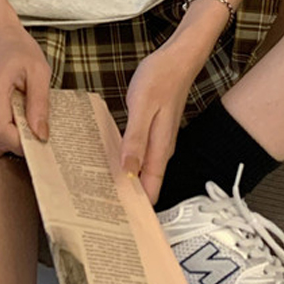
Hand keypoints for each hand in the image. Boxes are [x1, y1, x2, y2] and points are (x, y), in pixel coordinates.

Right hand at [0, 23, 50, 157]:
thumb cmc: (18, 50)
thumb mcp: (39, 70)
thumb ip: (40, 104)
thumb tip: (40, 135)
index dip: (19, 143)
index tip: (37, 138)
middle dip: (16, 142)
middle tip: (31, 127)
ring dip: (5, 141)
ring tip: (18, 119)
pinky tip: (7, 123)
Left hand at [120, 43, 202, 205]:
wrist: (178, 58)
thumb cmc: (161, 78)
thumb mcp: (142, 107)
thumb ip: (135, 140)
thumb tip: (128, 170)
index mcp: (160, 146)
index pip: (151, 187)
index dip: (139, 208)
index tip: (123, 225)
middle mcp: (162, 147)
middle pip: (147, 182)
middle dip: (129, 198)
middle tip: (105, 214)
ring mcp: (159, 138)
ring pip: (144, 169)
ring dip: (128, 181)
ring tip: (107, 195)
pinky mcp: (154, 129)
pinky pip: (141, 154)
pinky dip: (129, 162)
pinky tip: (116, 162)